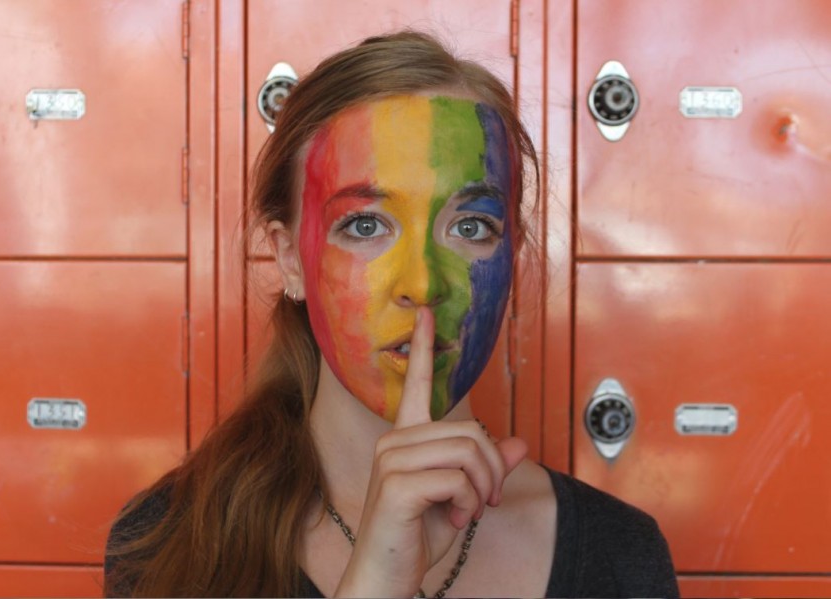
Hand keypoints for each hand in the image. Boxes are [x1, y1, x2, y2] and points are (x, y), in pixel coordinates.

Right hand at [333, 306, 527, 597]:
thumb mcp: (462, 499)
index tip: (426, 312)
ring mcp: (392, 461)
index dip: (423, 347)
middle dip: (491, 471)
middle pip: (470, 432)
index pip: (416, 386)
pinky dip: (468, 503)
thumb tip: (519, 442)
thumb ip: (487, 468)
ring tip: (469, 511)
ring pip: (468, 453)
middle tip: (486, 500)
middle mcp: (395, 441)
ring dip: (482, 489)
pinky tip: (455, 519)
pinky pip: (458, 478)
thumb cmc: (417, 537)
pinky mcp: (398, 485)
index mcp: (407, 439)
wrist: (386, 577)